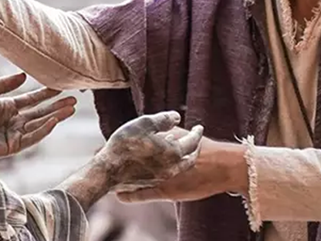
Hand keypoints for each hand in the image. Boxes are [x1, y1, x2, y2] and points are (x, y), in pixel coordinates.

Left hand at [0, 72, 76, 157]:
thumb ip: (4, 85)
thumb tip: (24, 76)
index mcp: (5, 107)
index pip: (32, 100)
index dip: (46, 93)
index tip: (60, 86)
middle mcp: (12, 121)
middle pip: (40, 113)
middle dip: (57, 106)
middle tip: (75, 99)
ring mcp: (12, 134)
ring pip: (39, 125)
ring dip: (56, 116)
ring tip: (72, 108)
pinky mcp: (10, 147)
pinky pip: (31, 138)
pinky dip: (43, 129)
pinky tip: (54, 120)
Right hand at [96, 111, 203, 191]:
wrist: (108, 171)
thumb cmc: (125, 145)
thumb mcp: (144, 124)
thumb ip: (163, 119)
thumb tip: (177, 116)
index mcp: (173, 152)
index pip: (192, 141)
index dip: (197, 132)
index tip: (199, 127)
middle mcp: (172, 168)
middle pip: (190, 158)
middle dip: (194, 148)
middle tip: (196, 140)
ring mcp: (162, 178)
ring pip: (179, 167)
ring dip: (183, 157)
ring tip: (179, 148)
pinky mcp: (152, 184)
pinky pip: (168, 173)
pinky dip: (171, 164)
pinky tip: (162, 158)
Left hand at [116, 137, 246, 202]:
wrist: (223, 165)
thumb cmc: (204, 148)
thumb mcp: (183, 135)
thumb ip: (168, 131)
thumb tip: (158, 125)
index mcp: (160, 143)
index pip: (132, 143)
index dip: (116, 146)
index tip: (103, 146)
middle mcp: (158, 159)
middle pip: (128, 160)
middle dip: (113, 159)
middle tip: (96, 157)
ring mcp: (161, 176)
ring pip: (132, 178)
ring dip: (119, 177)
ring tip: (104, 175)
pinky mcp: (167, 191)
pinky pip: (143, 194)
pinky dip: (130, 195)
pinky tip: (120, 195)